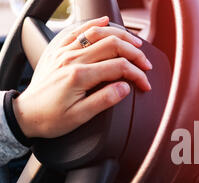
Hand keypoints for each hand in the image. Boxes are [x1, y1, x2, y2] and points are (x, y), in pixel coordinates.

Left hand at [13, 16, 151, 138]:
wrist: (26, 115)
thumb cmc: (51, 118)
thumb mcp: (80, 117)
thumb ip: (104, 100)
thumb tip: (125, 88)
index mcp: (80, 76)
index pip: (119, 67)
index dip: (137, 74)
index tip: (145, 84)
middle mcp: (72, 59)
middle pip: (112, 44)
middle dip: (134, 53)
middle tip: (146, 63)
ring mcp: (64, 52)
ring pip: (97, 33)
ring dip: (119, 35)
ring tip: (134, 43)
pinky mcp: (58, 50)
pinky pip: (77, 30)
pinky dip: (93, 24)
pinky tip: (104, 22)